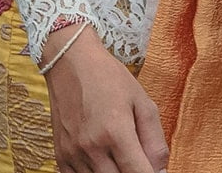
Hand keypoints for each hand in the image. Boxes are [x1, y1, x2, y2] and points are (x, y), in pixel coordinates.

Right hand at [46, 28, 169, 172]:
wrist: (70, 61)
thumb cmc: (109, 77)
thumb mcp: (142, 102)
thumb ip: (156, 141)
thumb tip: (161, 172)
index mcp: (116, 132)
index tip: (153, 170)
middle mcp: (92, 146)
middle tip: (136, 160)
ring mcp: (73, 152)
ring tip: (119, 156)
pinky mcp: (60, 155)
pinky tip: (103, 162)